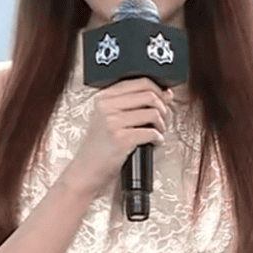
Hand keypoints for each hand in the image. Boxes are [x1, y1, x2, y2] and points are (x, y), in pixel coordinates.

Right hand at [65, 77, 172, 194]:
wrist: (85, 170)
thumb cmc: (100, 146)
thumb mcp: (112, 119)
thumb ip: (137, 104)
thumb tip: (166, 93)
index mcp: (104, 97)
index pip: (141, 82)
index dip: (159, 91)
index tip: (163, 101)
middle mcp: (107, 106)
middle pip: (150, 95)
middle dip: (163, 109)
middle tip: (162, 120)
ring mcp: (113, 122)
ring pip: (154, 113)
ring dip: (162, 125)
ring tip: (157, 132)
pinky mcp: (121, 139)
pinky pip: (152, 133)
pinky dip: (158, 139)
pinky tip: (154, 143)